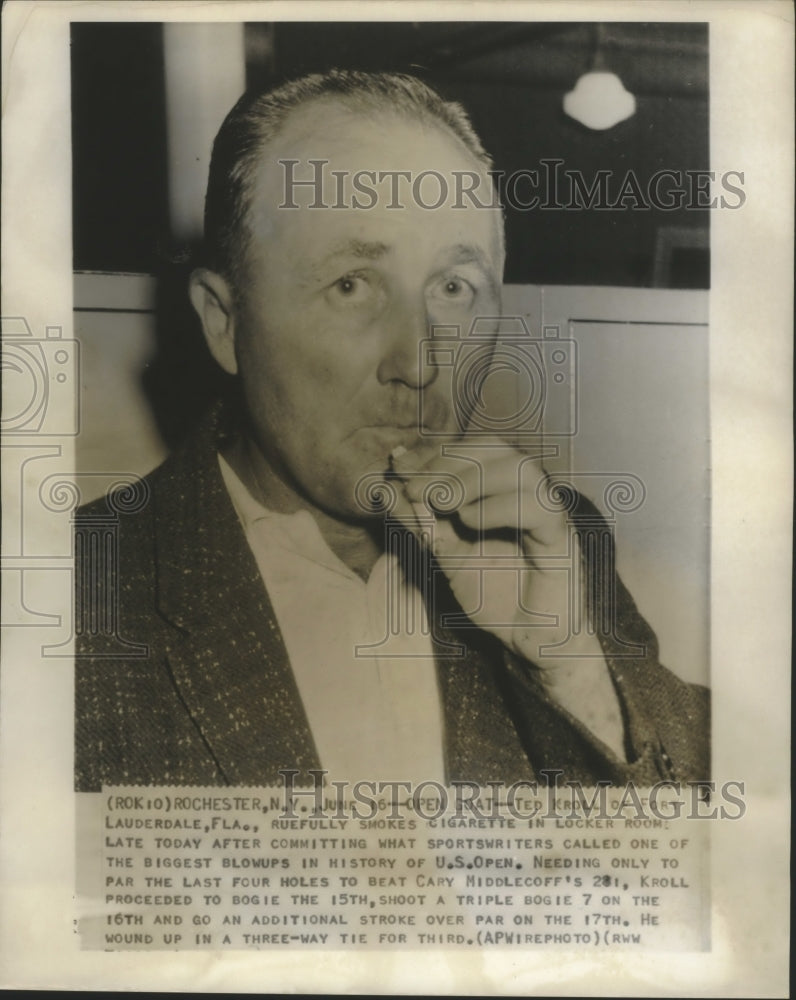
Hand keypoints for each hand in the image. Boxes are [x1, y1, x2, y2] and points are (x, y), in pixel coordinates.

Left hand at [389, 437, 627, 759]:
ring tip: (439, 502)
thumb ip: (420, 524)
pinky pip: (539, 507)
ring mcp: (547, 512)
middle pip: (494, 449)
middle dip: (448, 462)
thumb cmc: (494, 595)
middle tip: (413, 486)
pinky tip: (469, 521)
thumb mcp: (446, 556)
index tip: (398, 463)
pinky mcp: (561, 538)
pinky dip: (500, 507)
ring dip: (472, 477)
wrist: (530, 640)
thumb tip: (385, 489)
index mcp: (501, 491)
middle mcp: (527, 494)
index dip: (433, 452)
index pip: (470, 450)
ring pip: (520, 467)